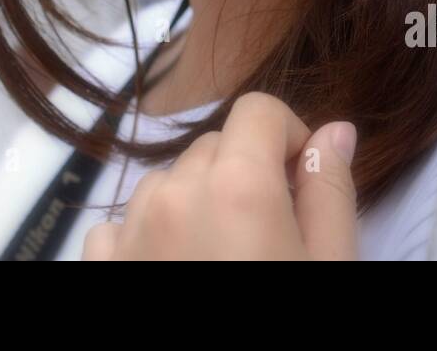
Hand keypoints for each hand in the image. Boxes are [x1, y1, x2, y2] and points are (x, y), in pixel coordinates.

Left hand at [81, 92, 358, 259]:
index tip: (304, 180)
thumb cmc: (288, 327)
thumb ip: (331, 191)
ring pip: (169, 181)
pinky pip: (122, 223)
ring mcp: (129, 228)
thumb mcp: (331, 265)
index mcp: (238, 184)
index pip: (260, 109)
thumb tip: (335, 131)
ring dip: (196, 203)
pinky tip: (174, 267)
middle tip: (272, 233)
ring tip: (224, 255)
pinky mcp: (101, 263)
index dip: (289, 137)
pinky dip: (148, 236)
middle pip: (214, 145)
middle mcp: (175, 193)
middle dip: (246, 172)